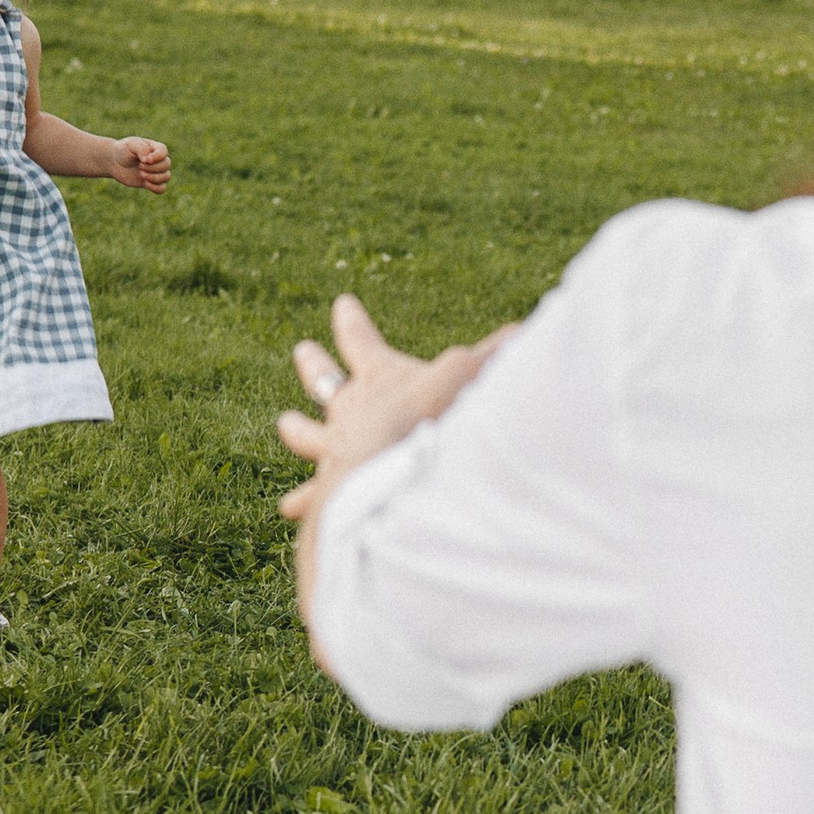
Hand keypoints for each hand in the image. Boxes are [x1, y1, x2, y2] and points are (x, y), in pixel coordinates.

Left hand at [112, 136, 170, 190]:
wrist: (114, 162)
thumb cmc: (123, 150)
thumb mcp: (130, 144)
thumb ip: (141, 148)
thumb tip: (148, 160)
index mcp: (155, 148)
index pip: (164, 152)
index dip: (157, 157)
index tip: (145, 160)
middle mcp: (158, 160)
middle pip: (166, 165)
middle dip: (153, 168)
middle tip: (140, 166)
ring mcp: (156, 172)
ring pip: (166, 177)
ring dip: (154, 177)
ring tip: (141, 174)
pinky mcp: (151, 182)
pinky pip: (161, 188)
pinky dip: (156, 188)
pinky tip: (145, 184)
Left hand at [278, 293, 513, 628]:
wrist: (396, 483)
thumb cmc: (434, 426)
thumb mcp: (473, 380)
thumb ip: (498, 359)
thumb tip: (529, 331)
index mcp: (379, 378)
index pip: (361, 339)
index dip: (353, 323)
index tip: (341, 304)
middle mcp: (348, 411)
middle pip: (323, 380)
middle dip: (315, 366)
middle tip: (303, 353)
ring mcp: (334, 453)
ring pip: (305, 436)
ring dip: (296, 430)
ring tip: (285, 424)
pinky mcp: (328, 494)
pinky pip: (309, 497)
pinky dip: (302, 500)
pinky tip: (287, 509)